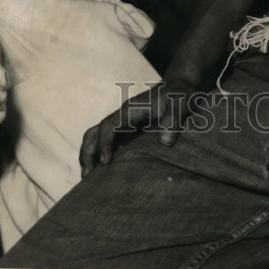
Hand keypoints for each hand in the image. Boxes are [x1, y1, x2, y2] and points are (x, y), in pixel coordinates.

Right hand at [79, 78, 198, 176]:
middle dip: (88, 153)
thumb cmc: (180, 96)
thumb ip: (174, 120)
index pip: (109, 126)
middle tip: (87, 177)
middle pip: (94, 132)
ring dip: (90, 156)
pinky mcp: (127, 132)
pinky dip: (100, 156)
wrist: (180, 88)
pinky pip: (107, 143)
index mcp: (131, 110)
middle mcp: (122, 117)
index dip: (104, 144)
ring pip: (96, 137)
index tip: (105, 163)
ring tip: (89, 180)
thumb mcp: (182, 104)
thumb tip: (165, 143)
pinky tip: (105, 175)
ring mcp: (123, 124)